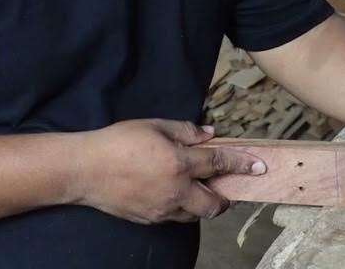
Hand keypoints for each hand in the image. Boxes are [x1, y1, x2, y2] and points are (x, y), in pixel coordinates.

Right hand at [72, 119, 265, 223]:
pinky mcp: (149, 219)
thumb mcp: (154, 126)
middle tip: (225, 186)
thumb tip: (210, 135)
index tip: (260, 167)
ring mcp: (162, 209)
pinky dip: (182, 207)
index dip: (242, 164)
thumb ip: (186, 131)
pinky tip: (175, 193)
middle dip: (225, 197)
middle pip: (214, 204)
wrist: (84, 170)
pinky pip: (175, 216)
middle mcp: (175, 191)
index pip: (219, 164)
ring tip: (199, 189)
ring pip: (196, 214)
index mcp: (178, 163)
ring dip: (204, 204)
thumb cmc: (118, 141)